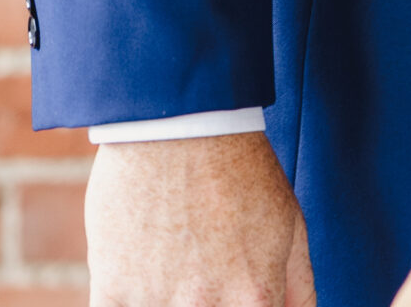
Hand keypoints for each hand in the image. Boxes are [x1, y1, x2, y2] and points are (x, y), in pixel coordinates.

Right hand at [86, 131, 315, 306]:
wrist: (179, 123)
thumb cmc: (241, 170)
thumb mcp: (289, 224)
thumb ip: (298, 290)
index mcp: (255, 297)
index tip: (239, 303)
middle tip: (205, 284)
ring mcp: (156, 303)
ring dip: (171, 305)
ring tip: (183, 271)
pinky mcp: (112, 294)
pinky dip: (135, 306)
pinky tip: (148, 285)